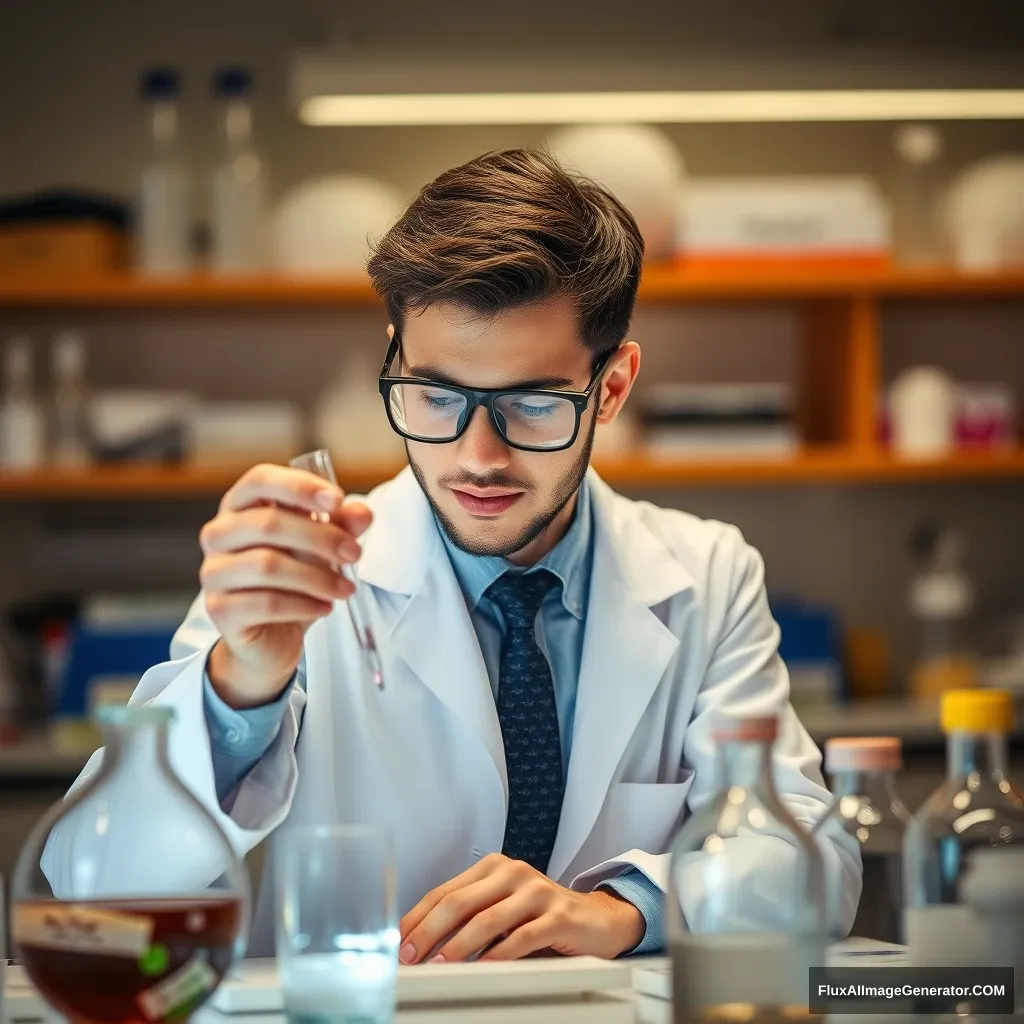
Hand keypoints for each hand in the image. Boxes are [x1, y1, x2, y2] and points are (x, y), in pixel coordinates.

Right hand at [200, 463, 372, 707]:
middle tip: (355, 553)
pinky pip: (266, 603)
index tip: (337, 500)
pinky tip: (325, 607)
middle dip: (320, 537)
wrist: (270, 637)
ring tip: (345, 588)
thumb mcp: (321, 548)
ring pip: (267, 566)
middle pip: (268, 524)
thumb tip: (362, 512)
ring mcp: (214, 572)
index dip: (299, 486)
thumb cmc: (291, 581)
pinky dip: (304, 605)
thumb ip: (340, 525)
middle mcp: (219, 534)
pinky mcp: (220, 609)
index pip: (260, 480)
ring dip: (317, 577)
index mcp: (241, 507)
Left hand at [398, 854, 644, 962]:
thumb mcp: (502, 908)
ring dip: (457, 946)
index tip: (399, 943)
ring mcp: (537, 891)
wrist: (597, 920)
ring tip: (438, 966)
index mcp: (493, 867)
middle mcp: (513, 872)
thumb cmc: (542, 916)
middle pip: (459, 902)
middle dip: (429, 932)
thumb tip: (422, 944)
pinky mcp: (558, 915)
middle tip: (410, 957)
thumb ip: (470, 916)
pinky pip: (521, 937)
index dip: (418, 918)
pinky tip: (482, 969)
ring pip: (487, 919)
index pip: (445, 891)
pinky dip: (498, 955)